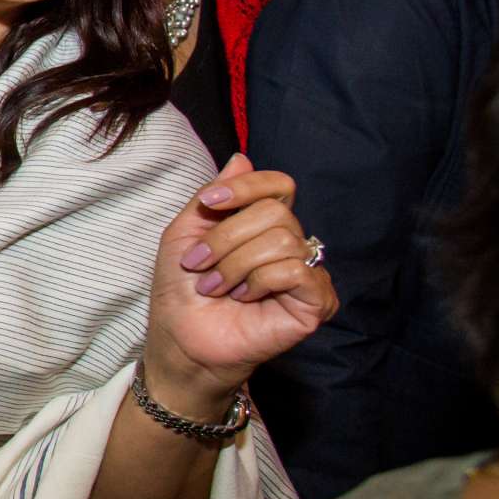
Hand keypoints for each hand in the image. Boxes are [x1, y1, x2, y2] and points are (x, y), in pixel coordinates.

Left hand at [143, 154, 336, 404]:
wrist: (181, 339)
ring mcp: (307, 272)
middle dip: (226, 238)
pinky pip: (295, 270)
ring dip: (235, 264)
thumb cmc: (181, 289)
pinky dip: (258, 281)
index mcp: (262, 224)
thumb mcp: (185, 233)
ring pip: (282, 240)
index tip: (208, 203)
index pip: (278, 185)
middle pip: (275, 212)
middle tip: (199, 266)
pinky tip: (242, 298)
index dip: (245, 187)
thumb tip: (241, 158)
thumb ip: (213, 196)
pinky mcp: (316, 301)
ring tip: (216, 287)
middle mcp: (290, 243)